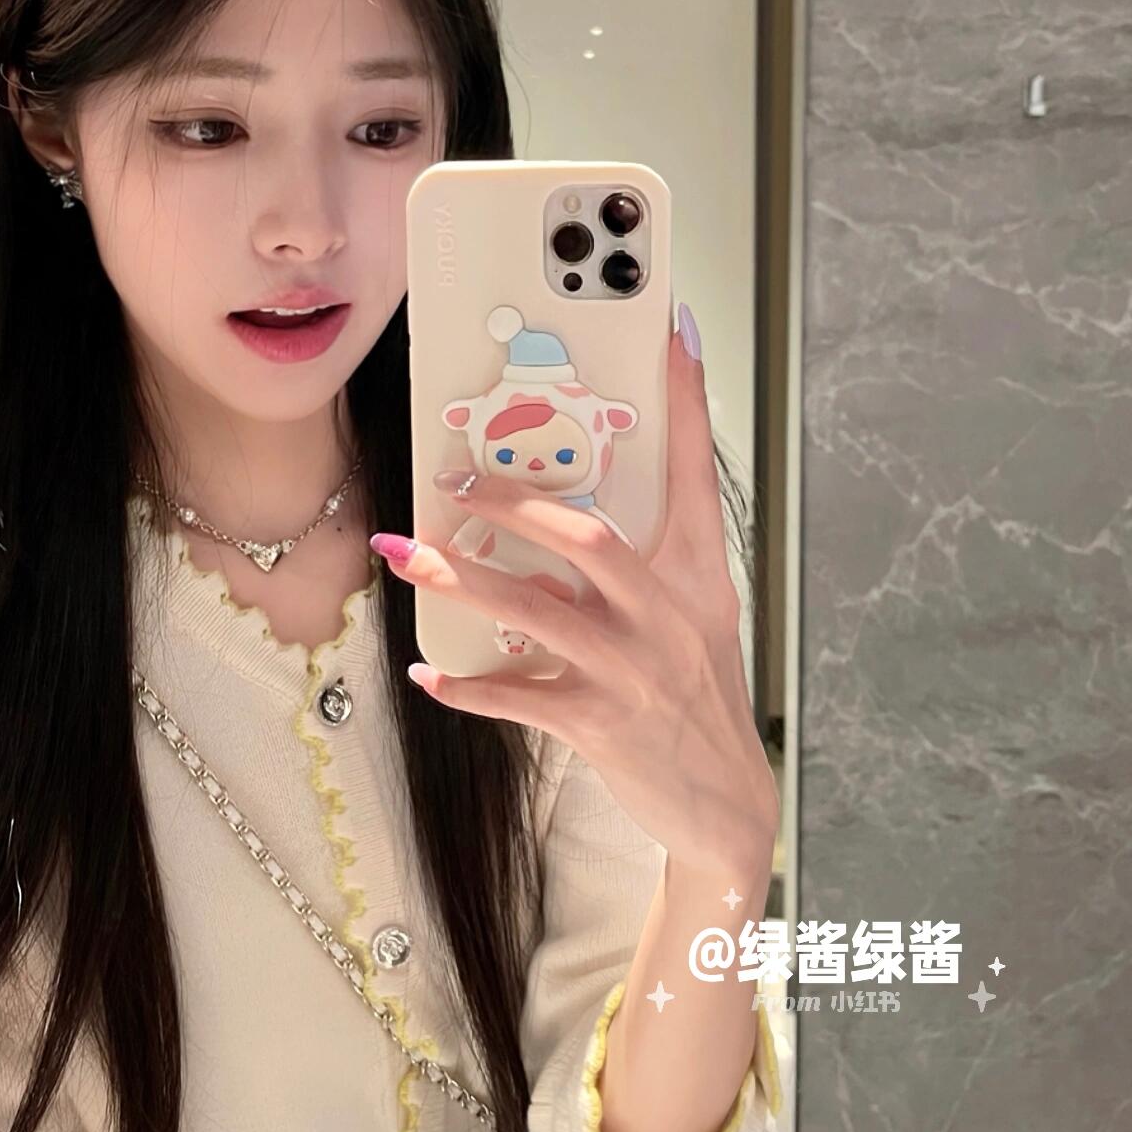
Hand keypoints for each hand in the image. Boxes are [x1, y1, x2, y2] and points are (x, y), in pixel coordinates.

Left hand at [370, 311, 778, 891]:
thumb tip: (557, 531)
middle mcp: (667, 615)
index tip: (669, 329)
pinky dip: (466, 686)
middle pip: (586, 537)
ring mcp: (633, 670)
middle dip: (512, 502)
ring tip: (406, 554)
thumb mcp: (690, 618)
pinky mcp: (601, 725)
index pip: (693, 469)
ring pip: (534, 612)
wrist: (725, 803)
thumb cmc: (694, 693)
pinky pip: (517, 696)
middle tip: (452, 480)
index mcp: (695, 575)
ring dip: (461, 582)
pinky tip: (427, 674)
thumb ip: (636, 568)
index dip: (684, 398)